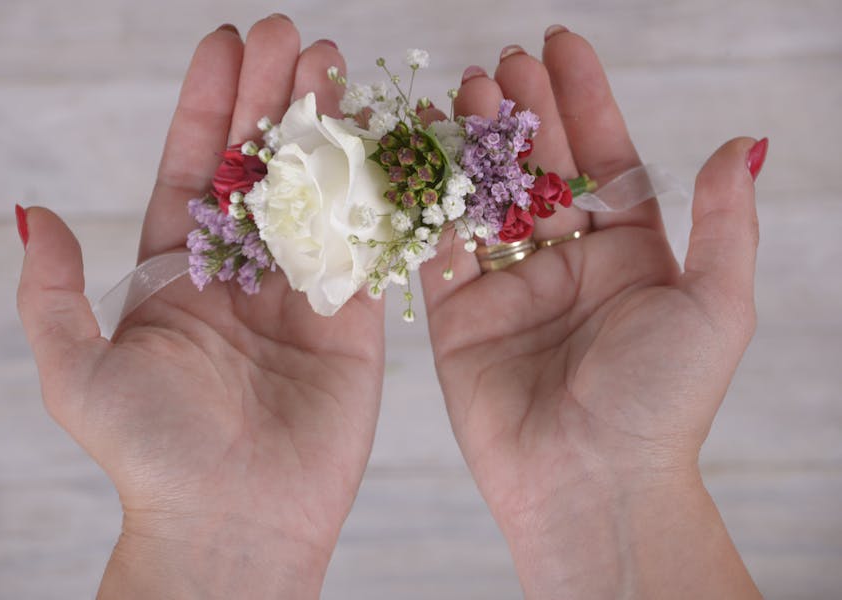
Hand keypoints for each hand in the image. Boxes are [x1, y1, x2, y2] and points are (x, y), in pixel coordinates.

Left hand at [17, 17, 379, 598]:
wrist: (232, 524)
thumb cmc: (152, 454)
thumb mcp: (77, 372)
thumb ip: (55, 292)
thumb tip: (31, 211)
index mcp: (178, 273)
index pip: (195, 170)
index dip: (210, 106)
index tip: (227, 44)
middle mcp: (240, 275)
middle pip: (259, 168)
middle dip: (273, 98)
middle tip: (292, 35)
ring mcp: (300, 294)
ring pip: (314, 193)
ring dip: (325, 129)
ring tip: (334, 67)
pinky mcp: (353, 323)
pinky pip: (363, 246)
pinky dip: (371, 193)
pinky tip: (378, 140)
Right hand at [421, 30, 762, 597]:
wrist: (590, 484)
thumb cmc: (661, 401)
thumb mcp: (715, 305)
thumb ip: (724, 222)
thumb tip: (741, 143)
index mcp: (629, 255)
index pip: (603, 158)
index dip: (583, 100)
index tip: (559, 45)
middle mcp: (567, 265)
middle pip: (538, 170)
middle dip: (520, 113)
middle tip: (498, 66)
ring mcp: (508, 287)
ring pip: (485, 199)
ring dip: (471, 145)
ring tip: (459, 93)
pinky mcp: (457, 316)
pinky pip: (437, 248)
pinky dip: (426, 201)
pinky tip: (419, 153)